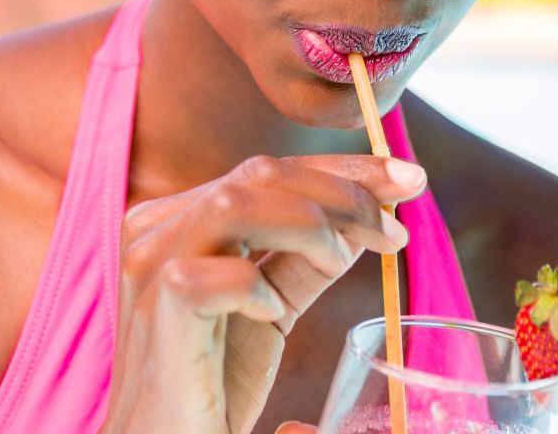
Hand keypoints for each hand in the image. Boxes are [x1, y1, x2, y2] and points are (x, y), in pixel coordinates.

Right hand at [101, 154, 425, 433]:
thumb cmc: (209, 385)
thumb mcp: (271, 310)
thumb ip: (306, 261)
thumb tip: (367, 219)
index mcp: (179, 219)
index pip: (267, 171)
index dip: (342, 170)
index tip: (408, 181)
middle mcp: (156, 230)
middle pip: (259, 176)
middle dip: (343, 192)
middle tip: (395, 230)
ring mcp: (149, 267)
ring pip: (236, 204)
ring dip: (308, 226)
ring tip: (339, 263)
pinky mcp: (155, 312)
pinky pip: (209, 277)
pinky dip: (253, 287)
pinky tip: (271, 313)